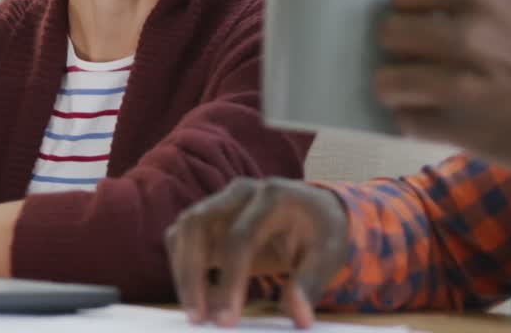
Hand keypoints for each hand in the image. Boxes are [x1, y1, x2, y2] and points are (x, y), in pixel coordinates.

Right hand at [165, 178, 348, 328]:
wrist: (313, 210)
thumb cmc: (320, 232)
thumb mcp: (329, 254)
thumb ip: (311, 282)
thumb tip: (299, 317)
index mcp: (272, 196)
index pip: (240, 237)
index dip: (230, 280)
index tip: (227, 320)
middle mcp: (240, 192)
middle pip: (198, 224)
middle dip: (191, 273)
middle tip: (197, 318)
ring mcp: (220, 201)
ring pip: (184, 229)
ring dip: (182, 272)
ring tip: (195, 313)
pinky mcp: (208, 216)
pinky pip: (182, 237)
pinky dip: (181, 265)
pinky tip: (197, 297)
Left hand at [376, 0, 510, 177]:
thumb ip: (492, 7)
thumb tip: (448, 11)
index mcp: (485, 2)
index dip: (403, 6)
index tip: (411, 18)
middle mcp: (467, 38)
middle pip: (390, 34)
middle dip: (396, 47)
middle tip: (411, 59)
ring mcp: (462, 86)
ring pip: (388, 81)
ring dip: (396, 87)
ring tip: (411, 92)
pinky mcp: (462, 130)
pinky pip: (409, 122)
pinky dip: (413, 121)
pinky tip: (429, 119)